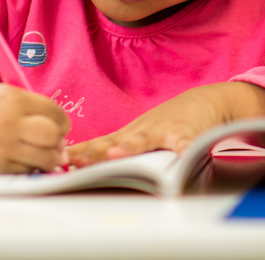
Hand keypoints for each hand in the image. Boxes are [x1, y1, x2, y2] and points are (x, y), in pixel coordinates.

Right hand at [0, 85, 70, 173]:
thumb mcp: (5, 95)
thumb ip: (33, 108)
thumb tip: (62, 134)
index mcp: (12, 99)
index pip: (54, 112)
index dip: (62, 120)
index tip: (60, 124)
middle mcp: (7, 123)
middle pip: (51, 135)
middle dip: (58, 139)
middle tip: (53, 139)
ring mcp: (1, 147)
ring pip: (44, 158)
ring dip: (49, 157)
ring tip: (42, 151)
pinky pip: (28, 170)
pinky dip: (31, 166)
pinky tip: (22, 157)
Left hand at [67, 82, 264, 167]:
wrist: (204, 100)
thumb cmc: (168, 122)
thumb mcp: (140, 134)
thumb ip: (117, 148)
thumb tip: (83, 163)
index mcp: (129, 135)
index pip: (99, 145)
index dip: (81, 153)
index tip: (60, 161)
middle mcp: (142, 131)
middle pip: (115, 142)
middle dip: (95, 152)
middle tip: (76, 160)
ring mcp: (164, 130)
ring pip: (145, 139)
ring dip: (131, 146)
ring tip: (117, 154)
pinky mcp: (188, 132)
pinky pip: (186, 142)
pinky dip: (184, 149)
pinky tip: (182, 157)